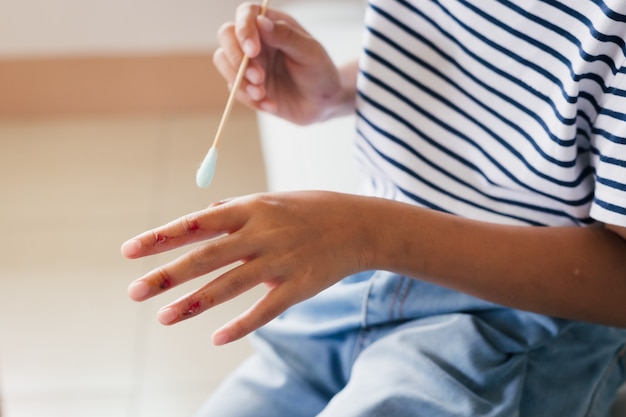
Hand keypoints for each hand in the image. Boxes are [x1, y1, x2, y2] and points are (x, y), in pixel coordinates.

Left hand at [121, 191, 370, 344]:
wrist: (358, 224)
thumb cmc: (309, 209)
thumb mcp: (270, 199)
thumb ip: (234, 209)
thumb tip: (200, 215)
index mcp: (250, 209)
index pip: (196, 223)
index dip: (161, 237)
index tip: (129, 252)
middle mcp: (261, 233)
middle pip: (206, 256)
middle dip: (167, 275)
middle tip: (134, 292)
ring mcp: (281, 260)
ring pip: (230, 285)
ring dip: (194, 303)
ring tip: (163, 318)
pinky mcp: (299, 286)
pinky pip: (265, 310)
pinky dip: (240, 325)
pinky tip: (216, 338)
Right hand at [213, 2, 349, 123]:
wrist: (324, 103)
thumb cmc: (320, 71)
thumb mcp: (310, 52)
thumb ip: (286, 36)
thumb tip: (260, 22)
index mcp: (272, 25)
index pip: (246, 14)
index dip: (244, 29)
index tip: (253, 51)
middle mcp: (256, 41)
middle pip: (226, 36)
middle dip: (236, 59)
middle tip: (259, 78)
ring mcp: (249, 64)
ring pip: (223, 62)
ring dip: (239, 80)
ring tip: (262, 94)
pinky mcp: (248, 86)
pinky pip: (235, 90)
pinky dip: (250, 100)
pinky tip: (271, 104)